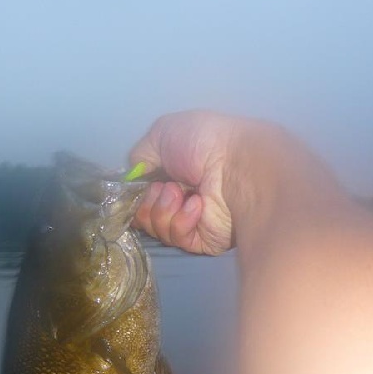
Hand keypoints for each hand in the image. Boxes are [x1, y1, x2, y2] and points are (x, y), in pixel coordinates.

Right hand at [129, 110, 245, 254]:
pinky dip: (182, 220)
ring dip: (163, 209)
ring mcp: (195, 220)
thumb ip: (141, 155)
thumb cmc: (203, 142)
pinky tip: (197, 206)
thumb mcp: (161, 133)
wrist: (236, 165)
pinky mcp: (204, 240)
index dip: (137, 192)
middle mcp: (185, 196)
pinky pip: (178, 238)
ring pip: (157, 228)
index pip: (144, 192)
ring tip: (182, 193)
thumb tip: (136, 176)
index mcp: (177, 172)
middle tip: (167, 187)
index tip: (138, 185)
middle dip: (148, 201)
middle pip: (145, 214)